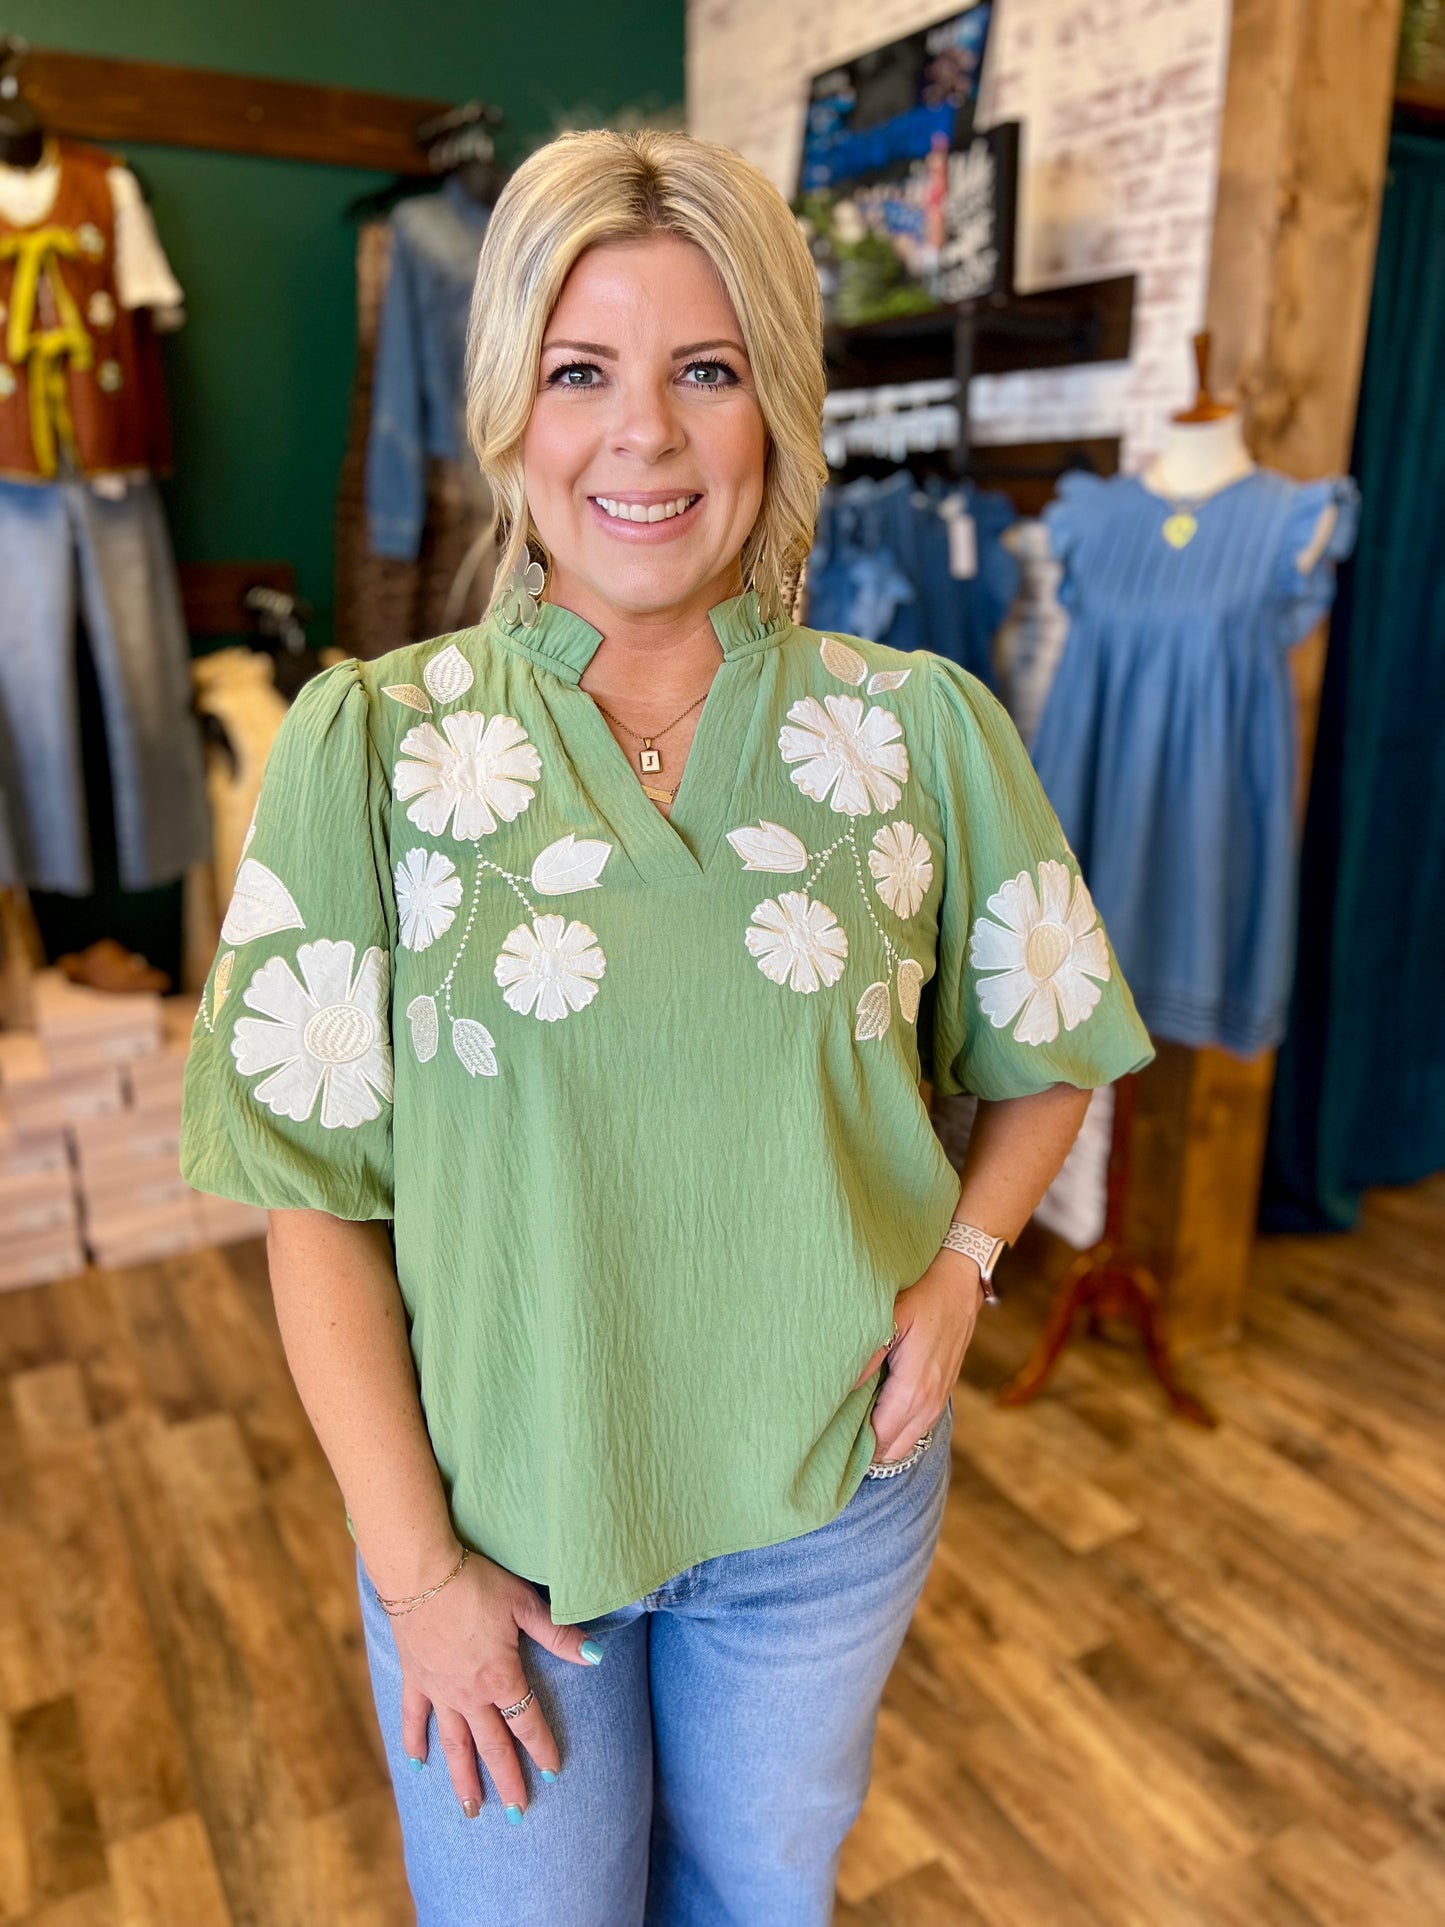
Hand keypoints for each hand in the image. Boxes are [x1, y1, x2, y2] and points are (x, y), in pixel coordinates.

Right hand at [387, 1546, 600, 1818]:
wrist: (421, 1571)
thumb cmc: (477, 1583)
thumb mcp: (524, 1604)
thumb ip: (558, 1635)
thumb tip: (596, 1655)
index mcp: (500, 1678)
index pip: (527, 1722)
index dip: (542, 1748)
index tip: (552, 1773)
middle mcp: (469, 1695)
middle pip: (492, 1745)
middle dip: (506, 1780)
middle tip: (517, 1813)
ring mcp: (439, 1690)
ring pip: (453, 1744)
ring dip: (463, 1778)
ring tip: (471, 1810)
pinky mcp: (415, 1678)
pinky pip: (414, 1717)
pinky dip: (414, 1741)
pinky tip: (417, 1764)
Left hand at [852, 1250, 984, 1460]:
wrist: (959, 1283)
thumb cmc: (921, 1294)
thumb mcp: (889, 1317)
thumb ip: (867, 1356)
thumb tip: (839, 1389)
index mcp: (913, 1389)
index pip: (879, 1439)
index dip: (853, 1443)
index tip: (828, 1434)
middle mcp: (929, 1403)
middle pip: (891, 1450)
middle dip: (865, 1447)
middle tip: (835, 1428)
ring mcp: (939, 1400)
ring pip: (906, 1443)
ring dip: (882, 1438)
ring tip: (853, 1419)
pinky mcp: (942, 1393)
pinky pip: (917, 1427)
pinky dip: (897, 1428)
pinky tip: (877, 1406)